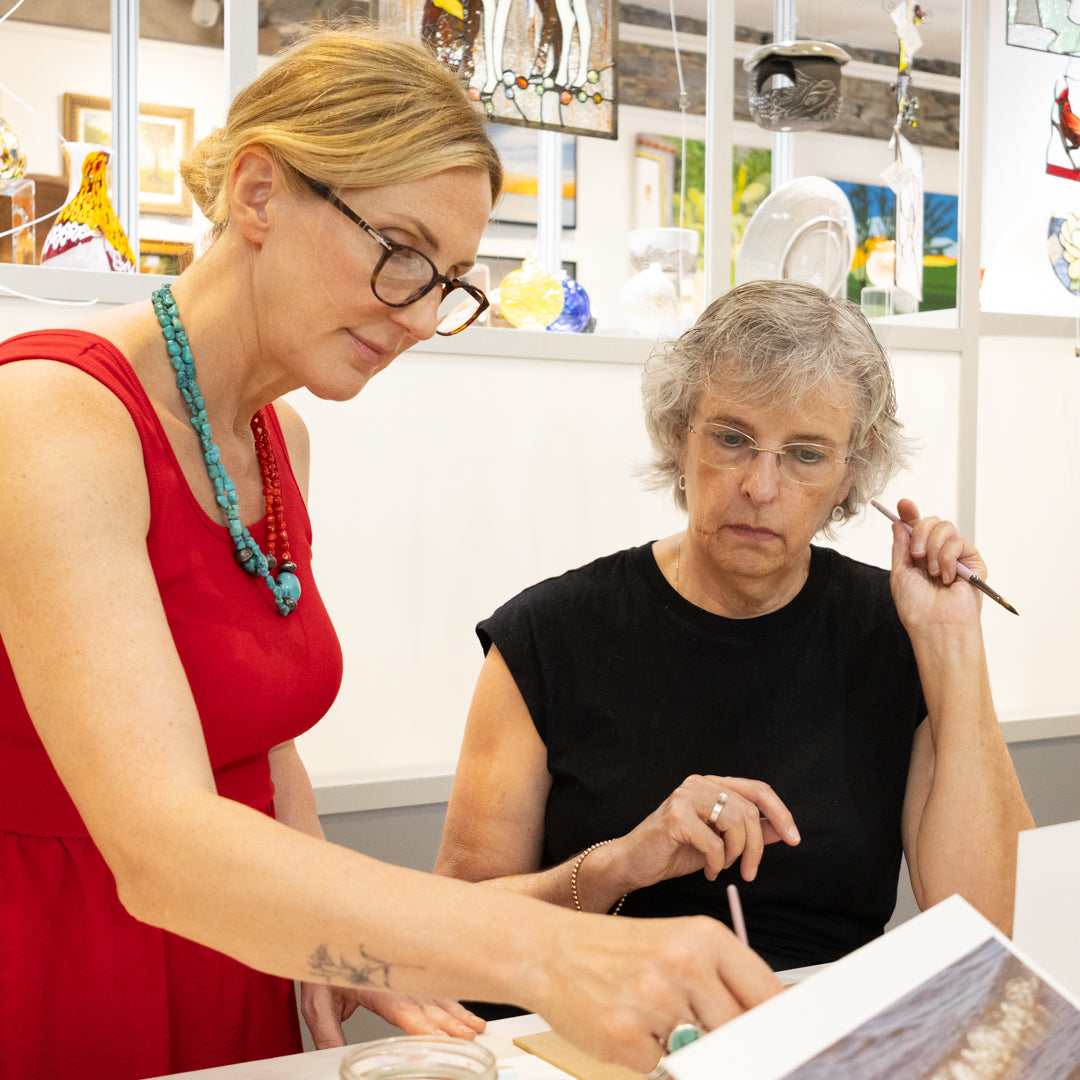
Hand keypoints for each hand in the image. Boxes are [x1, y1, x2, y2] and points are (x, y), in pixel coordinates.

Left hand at [300, 983, 484, 1048]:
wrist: (325, 933)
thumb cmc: (322, 966)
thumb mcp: (318, 1005)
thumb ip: (330, 1036)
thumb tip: (339, 1066)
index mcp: (376, 987)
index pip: (405, 1011)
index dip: (425, 1027)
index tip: (442, 1040)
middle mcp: (397, 981)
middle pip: (429, 1007)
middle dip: (451, 1025)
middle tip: (471, 1039)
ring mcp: (405, 977)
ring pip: (438, 998)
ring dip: (458, 1015)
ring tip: (475, 1028)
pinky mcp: (408, 976)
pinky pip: (435, 991)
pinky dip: (454, 1004)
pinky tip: (466, 1014)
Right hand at [533, 912, 782, 1071]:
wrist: (549, 950)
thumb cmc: (617, 951)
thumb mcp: (677, 944)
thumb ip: (723, 981)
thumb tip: (770, 1025)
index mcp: (704, 936)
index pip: (767, 995)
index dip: (777, 1027)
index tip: (781, 1044)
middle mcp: (684, 964)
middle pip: (741, 1032)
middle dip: (729, 1044)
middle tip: (701, 1033)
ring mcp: (655, 1001)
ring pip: (704, 1054)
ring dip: (687, 1050)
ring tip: (658, 1022)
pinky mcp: (626, 1037)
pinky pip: (661, 1069)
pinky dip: (650, 1059)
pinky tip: (629, 1030)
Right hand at [609, 773, 798, 888]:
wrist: (632, 863)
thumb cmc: (673, 852)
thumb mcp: (718, 843)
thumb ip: (747, 833)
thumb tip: (781, 830)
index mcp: (711, 785)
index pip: (757, 789)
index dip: (780, 813)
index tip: (794, 839)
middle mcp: (698, 783)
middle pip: (750, 810)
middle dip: (756, 848)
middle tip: (749, 872)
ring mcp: (685, 796)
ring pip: (735, 822)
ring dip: (735, 854)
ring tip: (721, 868)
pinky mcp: (675, 816)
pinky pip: (714, 842)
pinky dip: (716, 863)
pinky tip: (706, 870)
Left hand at [887, 498, 984, 630]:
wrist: (936, 626)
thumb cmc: (917, 607)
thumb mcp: (900, 573)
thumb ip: (900, 546)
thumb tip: (898, 523)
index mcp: (919, 556)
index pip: (915, 528)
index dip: (909, 513)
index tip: (903, 504)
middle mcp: (937, 553)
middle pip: (930, 521)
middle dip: (919, 533)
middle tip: (916, 555)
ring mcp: (956, 556)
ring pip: (944, 527)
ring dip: (933, 549)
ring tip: (933, 573)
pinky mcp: (973, 561)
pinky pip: (958, 542)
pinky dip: (947, 559)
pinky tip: (947, 578)